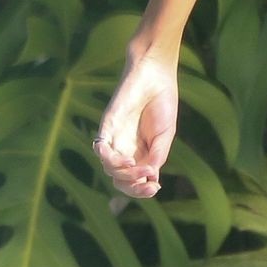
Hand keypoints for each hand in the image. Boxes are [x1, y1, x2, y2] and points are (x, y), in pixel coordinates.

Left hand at [92, 41, 179, 200]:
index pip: (134, 181)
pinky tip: (127, 160)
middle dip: (132, 187)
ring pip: (110, 168)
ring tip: (142, 167)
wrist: (156, 75)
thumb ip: (157, 156)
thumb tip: (150, 179)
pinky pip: (100, 148)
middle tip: (148, 182)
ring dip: (126, 174)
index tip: (156, 188)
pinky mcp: (107, 126)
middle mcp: (124, 149)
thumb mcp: (166, 135)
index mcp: (140, 153)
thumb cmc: (163, 102)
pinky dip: (110, 159)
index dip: (141, 190)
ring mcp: (114, 138)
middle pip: (119, 179)